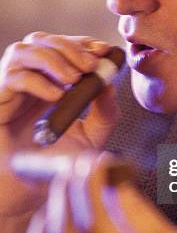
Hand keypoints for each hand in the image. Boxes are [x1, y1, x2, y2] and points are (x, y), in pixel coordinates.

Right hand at [0, 32, 117, 232]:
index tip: (105, 50)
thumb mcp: (91, 135)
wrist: (29, 192)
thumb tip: (110, 83)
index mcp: (48, 82)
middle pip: (40, 41)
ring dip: (52, 58)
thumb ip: (104, 112)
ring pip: (21, 51)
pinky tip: (55, 96)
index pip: (61, 47)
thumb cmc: (57, 164)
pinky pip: (11, 78)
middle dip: (69, 47)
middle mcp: (26, 81)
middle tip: (91, 64)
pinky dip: (36, 80)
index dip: (82, 43)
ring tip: (73, 79)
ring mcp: (8, 91)